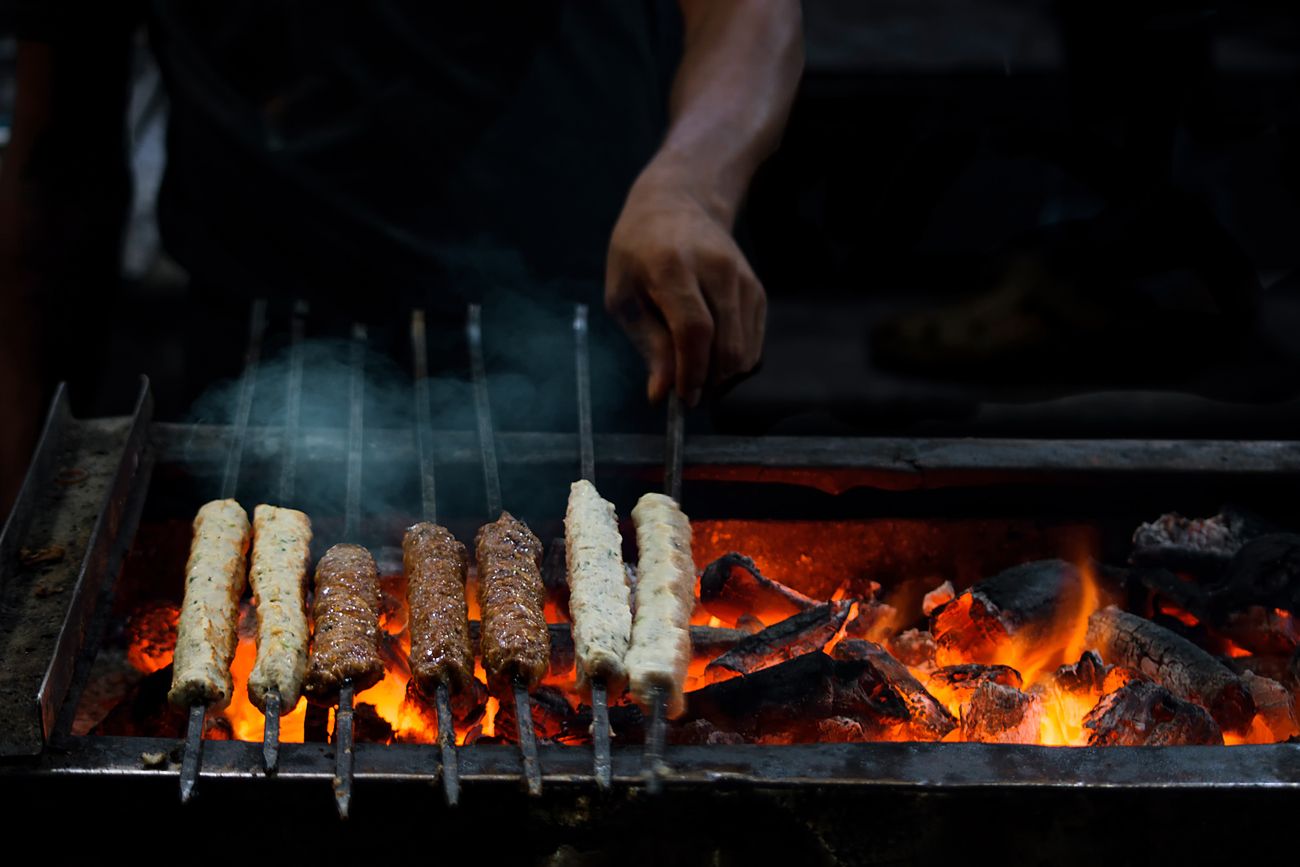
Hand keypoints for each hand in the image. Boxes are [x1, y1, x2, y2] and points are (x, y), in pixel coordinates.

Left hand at [605, 172, 765, 405]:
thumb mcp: (623, 295)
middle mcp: (716, 269)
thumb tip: (661, 395)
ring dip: (722, 376)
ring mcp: (742, 278)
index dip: (691, 371)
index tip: (681, 398)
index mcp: (673, 267)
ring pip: (745, 349)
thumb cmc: (638, 251)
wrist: (678, 203)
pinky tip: (710, 356)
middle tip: (686, 393)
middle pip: (726, 344)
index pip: (695, 329)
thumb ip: (647, 344)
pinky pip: (753, 342)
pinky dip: (734, 361)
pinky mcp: (756, 289)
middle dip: (708, 381)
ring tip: (696, 374)